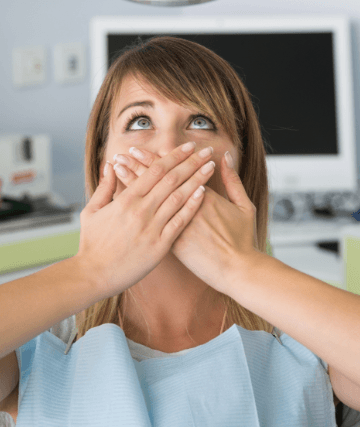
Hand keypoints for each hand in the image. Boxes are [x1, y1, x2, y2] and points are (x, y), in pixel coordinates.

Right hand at [76, 142, 214, 299]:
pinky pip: (180, 222)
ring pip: (179, 197)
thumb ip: (104, 186)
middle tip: (207, 151)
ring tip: (210, 167)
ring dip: (197, 180)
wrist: (93, 274)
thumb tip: (110, 165)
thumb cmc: (92, 243)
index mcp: (126, 199)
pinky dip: (192, 206)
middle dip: (192, 162)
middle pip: (172, 179)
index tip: (188, 147)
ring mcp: (152, 227)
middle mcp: (141, 210)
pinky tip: (203, 193)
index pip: (155, 170)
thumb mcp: (92, 211)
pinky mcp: (159, 245)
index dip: (174, 156)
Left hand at [113, 146, 259, 295]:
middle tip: (122, 154)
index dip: (154, 159)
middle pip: (157, 183)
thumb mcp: (244, 206)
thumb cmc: (243, 240)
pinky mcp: (172, 244)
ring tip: (118, 169)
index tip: (138, 149)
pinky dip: (138, 212)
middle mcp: (186, 209)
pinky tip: (124, 201)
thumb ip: (233, 181)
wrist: (237, 271)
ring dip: (133, 183)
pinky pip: (149, 224)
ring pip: (150, 201)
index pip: (174, 172)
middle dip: (138, 166)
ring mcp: (178, 227)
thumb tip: (225, 157)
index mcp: (204, 197)